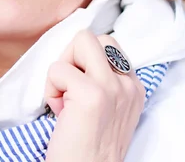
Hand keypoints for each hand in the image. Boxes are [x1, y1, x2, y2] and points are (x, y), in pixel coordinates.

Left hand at [44, 31, 144, 161]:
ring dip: (63, 67)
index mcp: (134, 88)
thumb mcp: (106, 109)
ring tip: (64, 97)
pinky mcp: (92, 94)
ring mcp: (112, 88)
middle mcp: (128, 85)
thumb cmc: (87, 146)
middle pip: (93, 38)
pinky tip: (59, 112)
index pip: (108, 45)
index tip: (78, 91)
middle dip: (72, 56)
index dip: (83, 62)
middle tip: (67, 87)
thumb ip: (101, 82)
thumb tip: (76, 57)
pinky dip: (50, 88)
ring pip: (81, 40)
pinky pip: (57, 69)